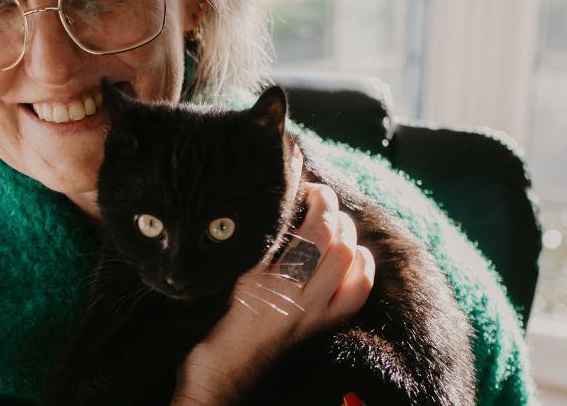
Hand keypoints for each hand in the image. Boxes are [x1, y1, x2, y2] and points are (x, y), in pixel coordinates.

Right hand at [171, 146, 375, 405]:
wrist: (217, 384)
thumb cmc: (204, 335)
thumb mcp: (213, 284)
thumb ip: (238, 251)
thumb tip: (258, 208)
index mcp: (263, 284)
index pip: (308, 230)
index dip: (315, 199)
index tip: (304, 182)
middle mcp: (294, 299)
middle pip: (335, 242)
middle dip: (331, 210)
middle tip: (316, 196)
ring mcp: (312, 316)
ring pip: (351, 264)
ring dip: (347, 235)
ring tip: (330, 221)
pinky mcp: (319, 329)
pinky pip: (356, 295)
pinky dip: (362, 268)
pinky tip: (353, 254)